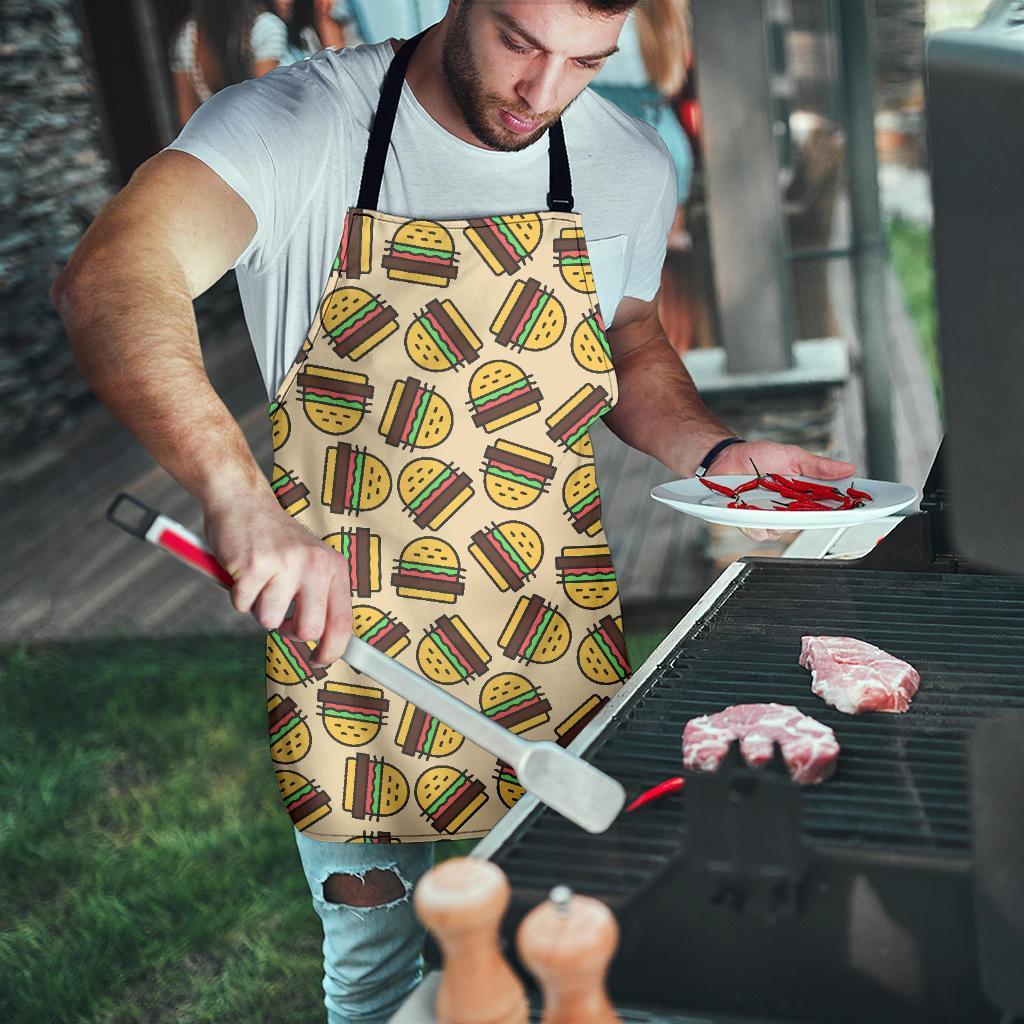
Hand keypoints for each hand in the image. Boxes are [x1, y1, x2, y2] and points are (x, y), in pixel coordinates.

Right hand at [203, 493, 352, 666]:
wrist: (242, 500)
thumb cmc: (275, 539)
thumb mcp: (310, 561)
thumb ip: (320, 596)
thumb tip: (326, 642)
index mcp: (333, 566)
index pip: (342, 621)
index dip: (333, 650)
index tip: (320, 661)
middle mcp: (315, 564)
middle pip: (308, 630)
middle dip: (289, 631)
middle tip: (279, 612)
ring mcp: (285, 564)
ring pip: (269, 621)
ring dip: (258, 607)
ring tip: (259, 579)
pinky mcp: (254, 566)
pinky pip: (242, 605)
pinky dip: (237, 594)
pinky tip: (243, 570)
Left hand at [708, 440, 856, 542]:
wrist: (727, 457)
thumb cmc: (759, 457)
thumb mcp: (793, 456)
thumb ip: (819, 466)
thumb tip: (848, 468)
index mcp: (804, 495)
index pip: (829, 508)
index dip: (844, 511)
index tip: (859, 509)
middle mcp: (790, 510)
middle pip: (810, 523)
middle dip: (812, 515)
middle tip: (808, 502)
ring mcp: (771, 519)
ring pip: (785, 531)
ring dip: (781, 517)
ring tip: (772, 499)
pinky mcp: (751, 524)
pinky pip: (761, 532)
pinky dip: (759, 522)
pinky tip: (754, 508)